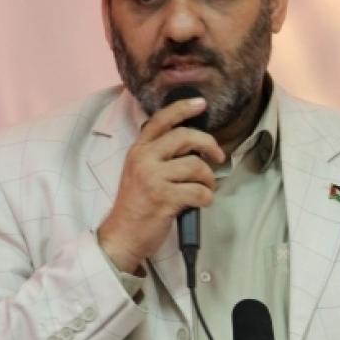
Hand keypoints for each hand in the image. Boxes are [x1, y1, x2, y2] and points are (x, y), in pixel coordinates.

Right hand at [98, 96, 225, 272]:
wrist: (122, 236)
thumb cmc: (136, 205)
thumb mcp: (139, 171)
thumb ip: (158, 155)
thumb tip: (193, 144)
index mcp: (138, 150)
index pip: (161, 120)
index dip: (183, 108)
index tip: (201, 104)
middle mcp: (143, 159)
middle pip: (185, 137)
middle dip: (209, 145)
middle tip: (218, 156)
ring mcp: (153, 178)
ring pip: (196, 166)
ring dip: (209, 179)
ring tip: (206, 188)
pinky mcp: (164, 199)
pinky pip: (199, 191)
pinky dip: (206, 198)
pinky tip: (200, 202)